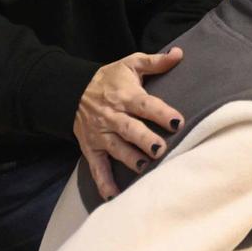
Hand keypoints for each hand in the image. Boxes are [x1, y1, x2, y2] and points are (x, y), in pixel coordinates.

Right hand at [74, 47, 184, 199]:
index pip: (145, 104)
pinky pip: (97, 168)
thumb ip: (155, 61)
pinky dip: (104, 183)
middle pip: (130, 129)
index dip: (162, 112)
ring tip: (144, 167)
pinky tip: (115, 197)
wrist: (71, 90)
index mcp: (126, 96)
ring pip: (116, 149)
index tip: (178, 121)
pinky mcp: (91, 148)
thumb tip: (179, 53)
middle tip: (160, 149)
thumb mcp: (130, 64)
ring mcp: (101, 134)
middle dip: (145, 139)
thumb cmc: (109, 79)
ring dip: (129, 159)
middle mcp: (113, 116)